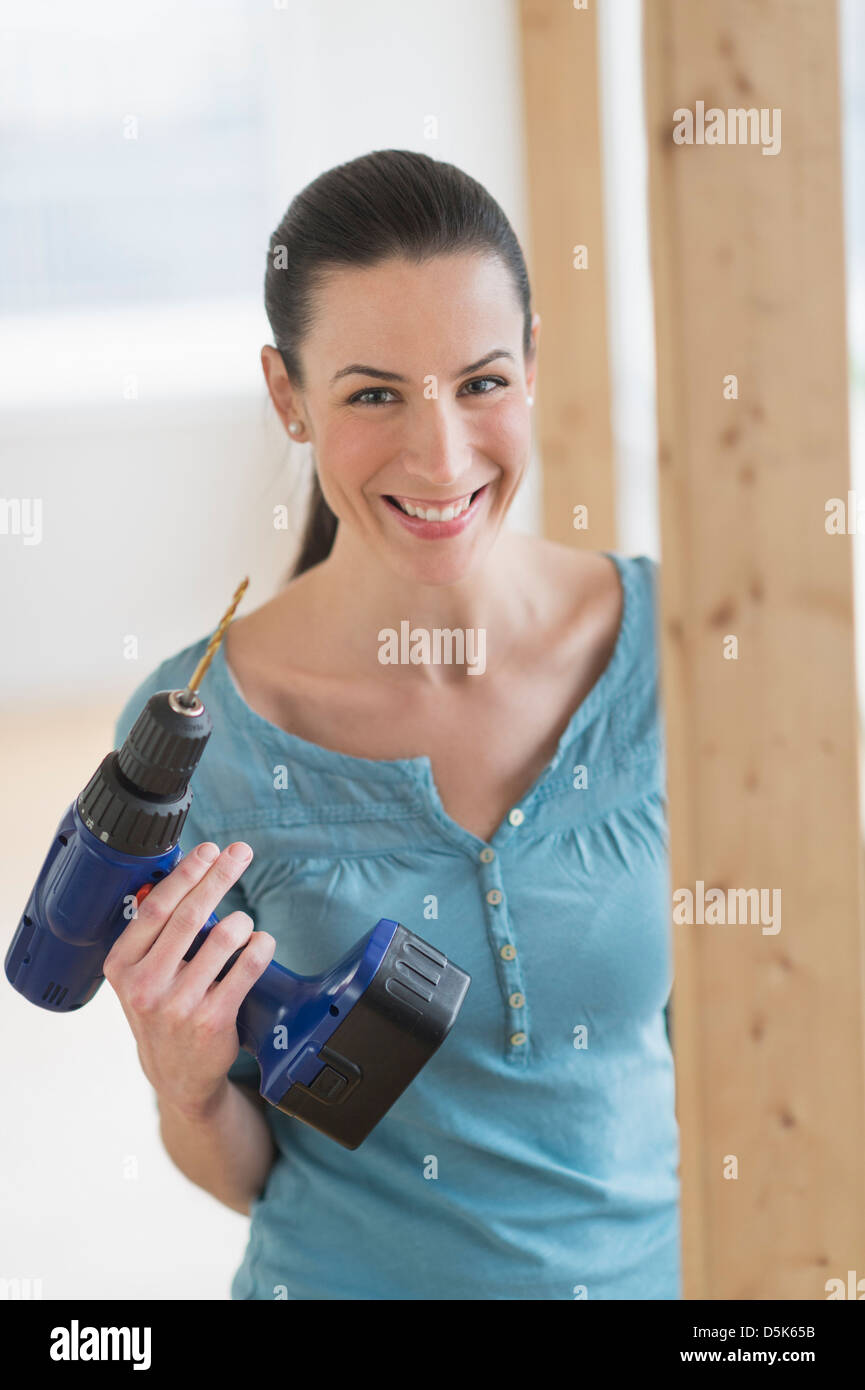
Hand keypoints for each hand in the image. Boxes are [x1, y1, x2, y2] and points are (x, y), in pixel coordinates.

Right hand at [103, 842, 274, 1119]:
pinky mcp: (212, 1020)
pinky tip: (261, 942)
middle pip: (189, 914)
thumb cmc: (162, 1011)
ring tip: (244, 922)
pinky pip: (246, 968)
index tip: (208, 851)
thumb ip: (155, 932)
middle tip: (240, 853)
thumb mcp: (140, 975)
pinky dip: (260, 946)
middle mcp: (145, 985)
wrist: (176, 1075)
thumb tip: (183, 875)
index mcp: (122, 966)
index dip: (186, 873)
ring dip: (241, 920)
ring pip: (222, 938)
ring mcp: (178, 1005)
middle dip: (218, 876)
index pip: (156, 907)